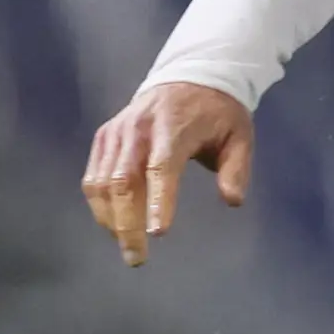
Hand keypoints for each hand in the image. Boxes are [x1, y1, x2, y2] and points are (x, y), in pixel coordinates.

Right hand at [79, 81, 255, 265]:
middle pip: (123, 181)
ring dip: (110, 220)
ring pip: (102, 183)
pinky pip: (93, 176)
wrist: (189, 76)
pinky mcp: (104, 137)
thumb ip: (236, 169)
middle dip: (126, 223)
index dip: (158, 200)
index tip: (159, 233)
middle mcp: (137, 129)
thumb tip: (233, 201)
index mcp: (173, 127)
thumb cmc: (217, 114)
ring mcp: (116, 132)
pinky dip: (100, 204)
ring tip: (128, 247)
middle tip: (137, 258)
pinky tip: (113, 225)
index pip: (161, 167)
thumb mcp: (239, 136)